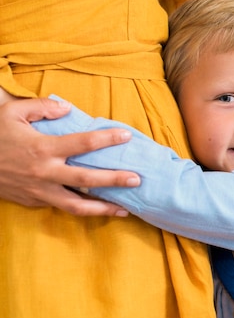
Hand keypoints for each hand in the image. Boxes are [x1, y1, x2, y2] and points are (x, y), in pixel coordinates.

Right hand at [0, 96, 140, 215]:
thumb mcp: (11, 112)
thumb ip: (41, 107)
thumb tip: (68, 109)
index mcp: (43, 148)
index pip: (83, 144)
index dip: (106, 139)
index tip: (126, 136)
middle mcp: (45, 173)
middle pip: (87, 181)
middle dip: (115, 180)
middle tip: (137, 179)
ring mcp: (40, 192)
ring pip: (77, 206)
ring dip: (103, 209)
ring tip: (125, 210)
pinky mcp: (34, 203)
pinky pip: (62, 207)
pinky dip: (82, 209)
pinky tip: (99, 208)